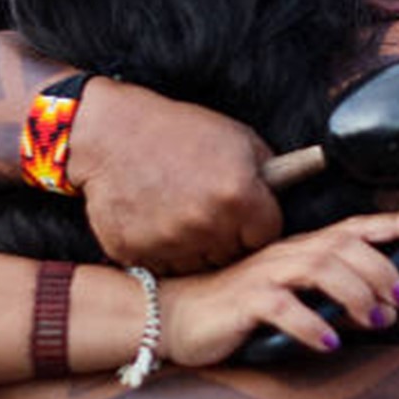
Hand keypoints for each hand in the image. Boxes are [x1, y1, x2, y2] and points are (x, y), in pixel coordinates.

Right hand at [69, 79, 281, 274]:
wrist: (111, 134)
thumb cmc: (177, 131)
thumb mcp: (236, 137)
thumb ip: (268, 171)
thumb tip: (286, 195)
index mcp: (238, 195)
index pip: (267, 235)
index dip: (258, 223)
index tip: (246, 214)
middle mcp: (207, 225)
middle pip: (235, 255)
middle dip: (229, 238)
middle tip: (211, 212)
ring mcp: (170, 243)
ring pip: (201, 267)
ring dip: (198, 249)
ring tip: (183, 215)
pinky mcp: (137, 255)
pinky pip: (163, 267)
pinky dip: (164, 251)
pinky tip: (157, 221)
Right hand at [161, 211, 398, 366]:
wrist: (177, 318)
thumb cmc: (242, 308)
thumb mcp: (295, 297)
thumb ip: (334, 296)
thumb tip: (383, 308)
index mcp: (302, 249)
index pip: (356, 227)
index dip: (395, 223)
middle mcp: (287, 254)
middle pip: (344, 246)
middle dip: (381, 268)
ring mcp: (266, 275)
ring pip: (320, 268)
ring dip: (355, 294)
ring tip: (377, 321)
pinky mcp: (245, 302)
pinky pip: (283, 307)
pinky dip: (311, 324)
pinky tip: (330, 342)